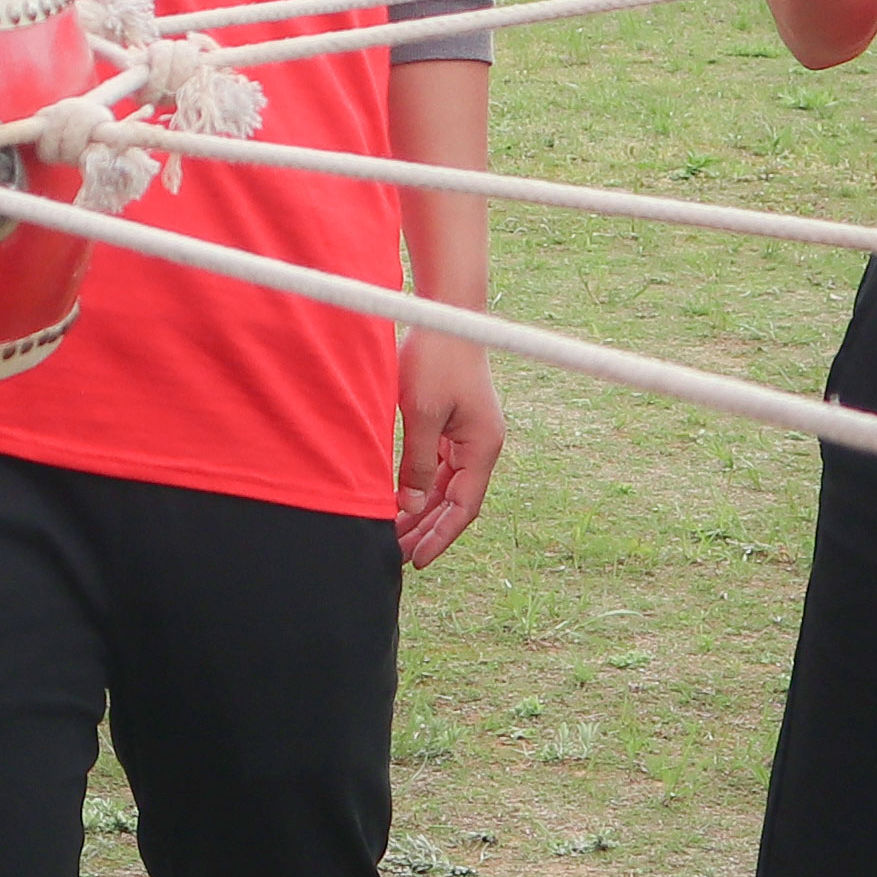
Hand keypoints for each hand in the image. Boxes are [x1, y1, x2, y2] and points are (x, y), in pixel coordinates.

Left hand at [392, 331, 504, 566]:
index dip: (441, 536)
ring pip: (445, 486)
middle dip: (427, 530)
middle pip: (455, 501)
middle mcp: (481, 445)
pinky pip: (438, 466)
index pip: (463, 507)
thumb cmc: (435, 358)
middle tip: (396, 556)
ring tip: (393, 535)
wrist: (447, 315)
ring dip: (421, 511)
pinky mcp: (453, 423)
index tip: (417, 561)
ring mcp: (468, 435)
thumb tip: (410, 504)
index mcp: (483, 446)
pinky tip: (397, 501)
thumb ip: (417, 461)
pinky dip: (420, 486)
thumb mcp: (421, 412)